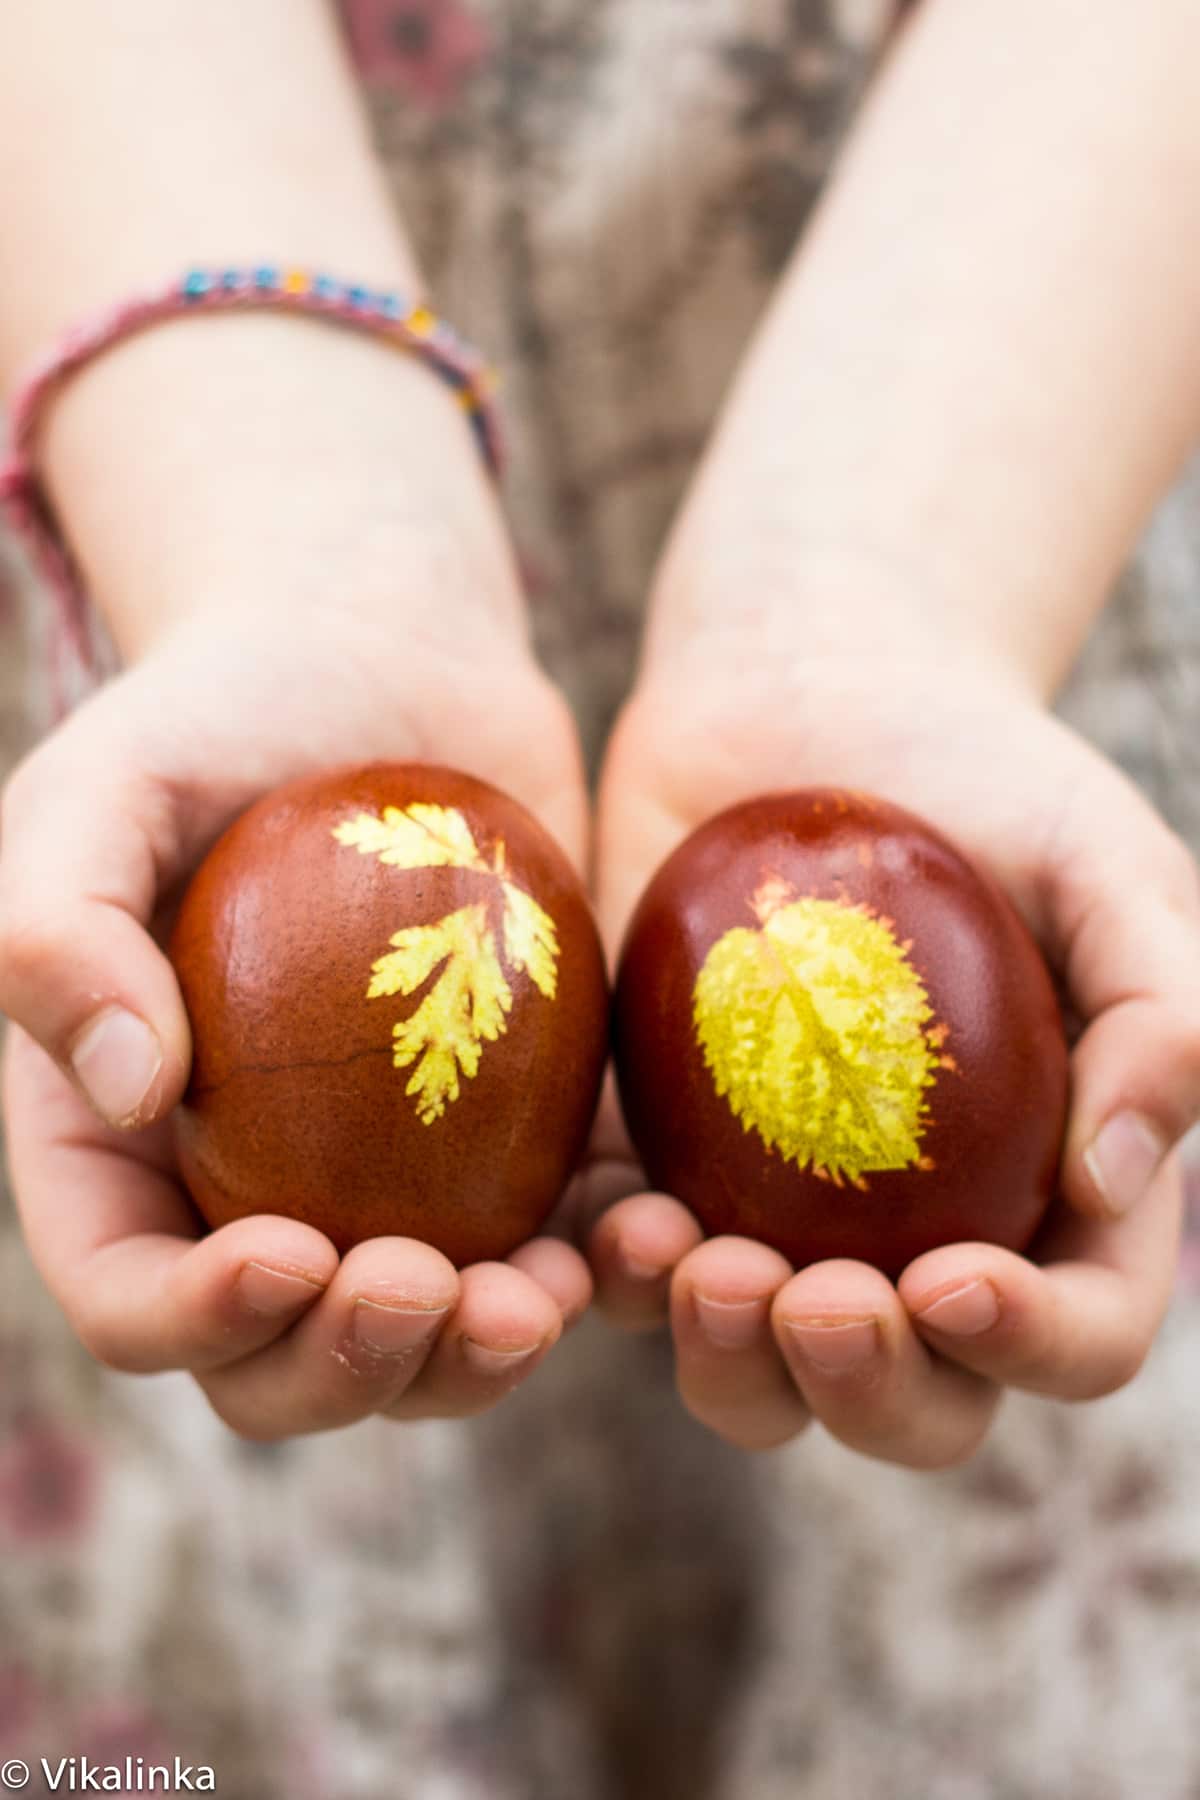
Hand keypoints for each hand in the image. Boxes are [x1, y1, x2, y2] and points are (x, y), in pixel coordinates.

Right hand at [0, 329, 592, 1436]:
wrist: (381, 661)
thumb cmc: (215, 717)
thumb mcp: (98, 792)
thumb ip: (58, 933)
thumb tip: (131, 1094)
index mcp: (123, 1147)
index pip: (131, 1290)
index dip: (193, 1319)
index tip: (286, 1257)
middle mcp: (248, 1190)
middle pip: (281, 1359)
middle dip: (348, 1370)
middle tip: (425, 1291)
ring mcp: (385, 1178)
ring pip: (426, 1336)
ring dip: (478, 1359)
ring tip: (541, 1295)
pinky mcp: (512, 1135)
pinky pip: (553, 1239)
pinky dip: (596, 1268)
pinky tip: (644, 1235)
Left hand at [588, 630, 1191, 1463]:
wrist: (804, 692)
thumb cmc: (982, 772)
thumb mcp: (1106, 864)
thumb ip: (1159, 1014)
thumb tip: (1113, 1181)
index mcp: (1055, 1190)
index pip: (1078, 1328)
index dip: (1030, 1345)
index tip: (952, 1282)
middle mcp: (923, 1233)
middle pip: (918, 1399)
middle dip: (871, 1390)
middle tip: (812, 1299)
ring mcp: (783, 1212)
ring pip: (763, 1373)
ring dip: (733, 1367)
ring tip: (698, 1266)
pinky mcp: (658, 1160)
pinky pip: (633, 1271)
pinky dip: (623, 1281)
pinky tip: (618, 1223)